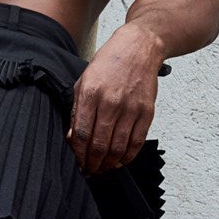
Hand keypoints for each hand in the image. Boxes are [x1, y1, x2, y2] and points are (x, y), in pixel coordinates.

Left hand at [69, 23, 159, 173]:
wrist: (139, 47)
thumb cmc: (109, 63)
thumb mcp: (83, 81)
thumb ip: (77, 109)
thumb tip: (72, 137)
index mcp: (90, 93)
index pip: (81, 134)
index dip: (77, 154)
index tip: (76, 162)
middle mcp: (111, 102)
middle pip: (99, 145)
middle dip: (91, 164)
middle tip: (88, 170)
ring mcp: (131, 108)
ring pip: (117, 148)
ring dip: (107, 164)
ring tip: (101, 168)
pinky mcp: (146, 112)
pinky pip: (136, 142)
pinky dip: (127, 157)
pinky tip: (118, 160)